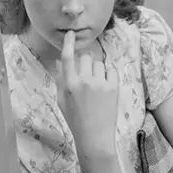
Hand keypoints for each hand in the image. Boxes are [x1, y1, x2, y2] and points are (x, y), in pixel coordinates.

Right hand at [55, 31, 117, 159]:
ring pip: (98, 63)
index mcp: (69, 85)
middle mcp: (84, 82)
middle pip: (85, 58)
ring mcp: (100, 84)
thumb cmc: (75, 120)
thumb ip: (60, 80)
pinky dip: (108, 75)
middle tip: (85, 77)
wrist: (95, 138)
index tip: (71, 34)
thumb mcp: (62, 101)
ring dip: (96, 70)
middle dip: (84, 64)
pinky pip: (111, 70)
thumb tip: (59, 61)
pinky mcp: (113, 87)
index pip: (67, 58)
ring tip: (96, 87)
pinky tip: (105, 87)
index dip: (68, 44)